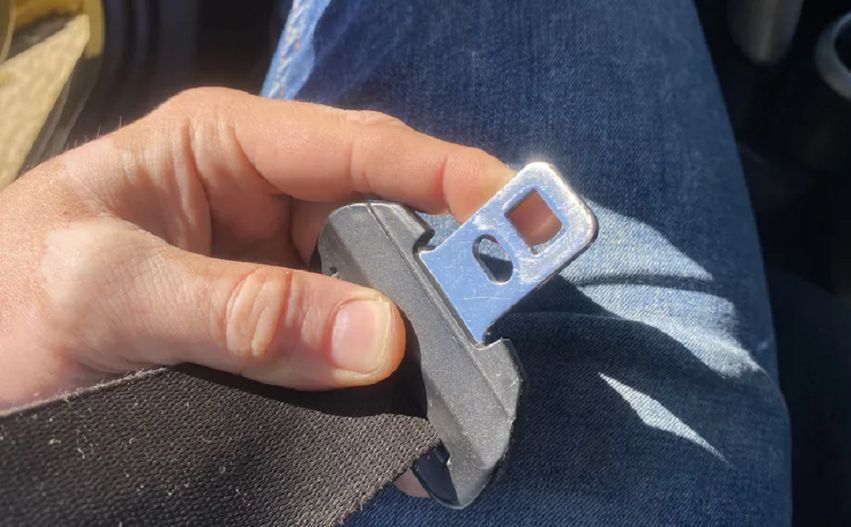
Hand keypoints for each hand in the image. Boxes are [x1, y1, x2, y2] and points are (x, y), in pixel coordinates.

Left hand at [0, 87, 548, 409]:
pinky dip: (381, 379)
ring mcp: (274, 269)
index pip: (358, 148)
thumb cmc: (5, 305)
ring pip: (373, 290)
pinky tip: (407, 409)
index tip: (517, 210)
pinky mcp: (275, 331)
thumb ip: (238, 312)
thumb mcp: (108, 294)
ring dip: (418, 328)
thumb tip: (380, 338)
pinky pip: (345, 347)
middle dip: (443, 264)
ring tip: (464, 371)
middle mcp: (264, 200)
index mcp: (226, 147)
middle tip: (497, 315)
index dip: (445, 173)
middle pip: (383, 221)